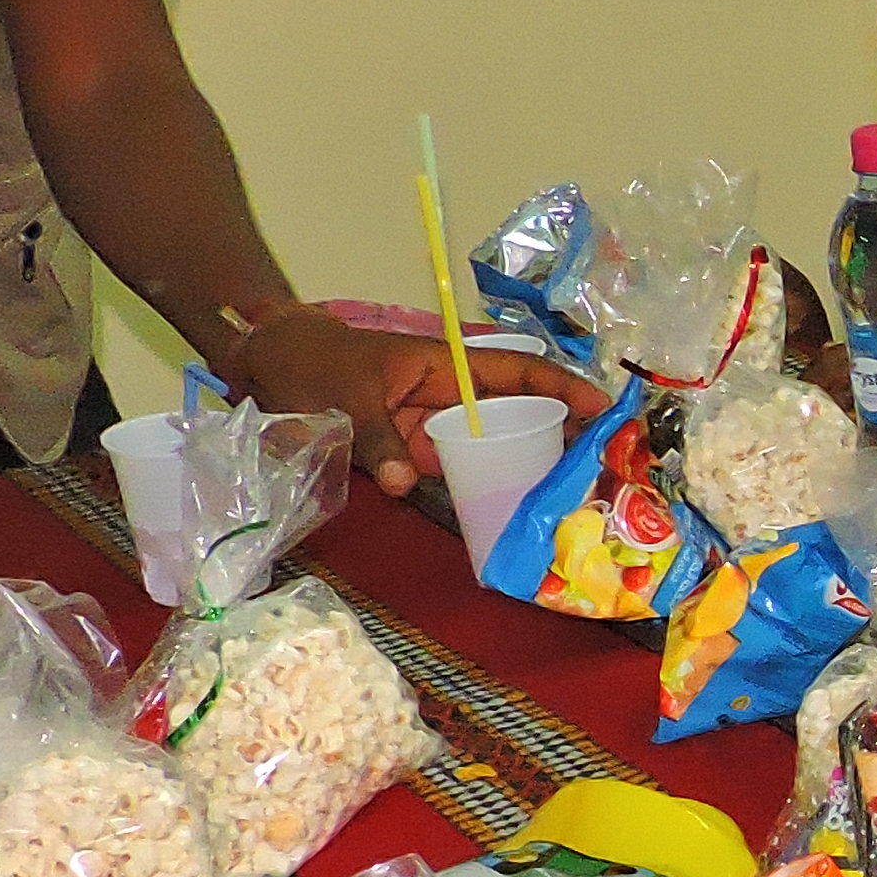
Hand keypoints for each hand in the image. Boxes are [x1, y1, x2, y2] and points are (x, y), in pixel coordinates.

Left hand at [229, 307, 597, 499]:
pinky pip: (466, 466)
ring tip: (576, 496)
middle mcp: (452, 396)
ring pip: (499, 443)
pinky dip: (492, 485)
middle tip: (606, 467)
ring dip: (534, 463)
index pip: (517, 372)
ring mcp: (438, 425)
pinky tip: (516, 511)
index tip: (602, 408)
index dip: (562, 387)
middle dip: (564, 432)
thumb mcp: (345, 399)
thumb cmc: (314, 365)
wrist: (271, 367)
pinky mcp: (420, 451)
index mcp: (445, 366)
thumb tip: (407, 485)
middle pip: (521, 411)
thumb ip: (378, 442)